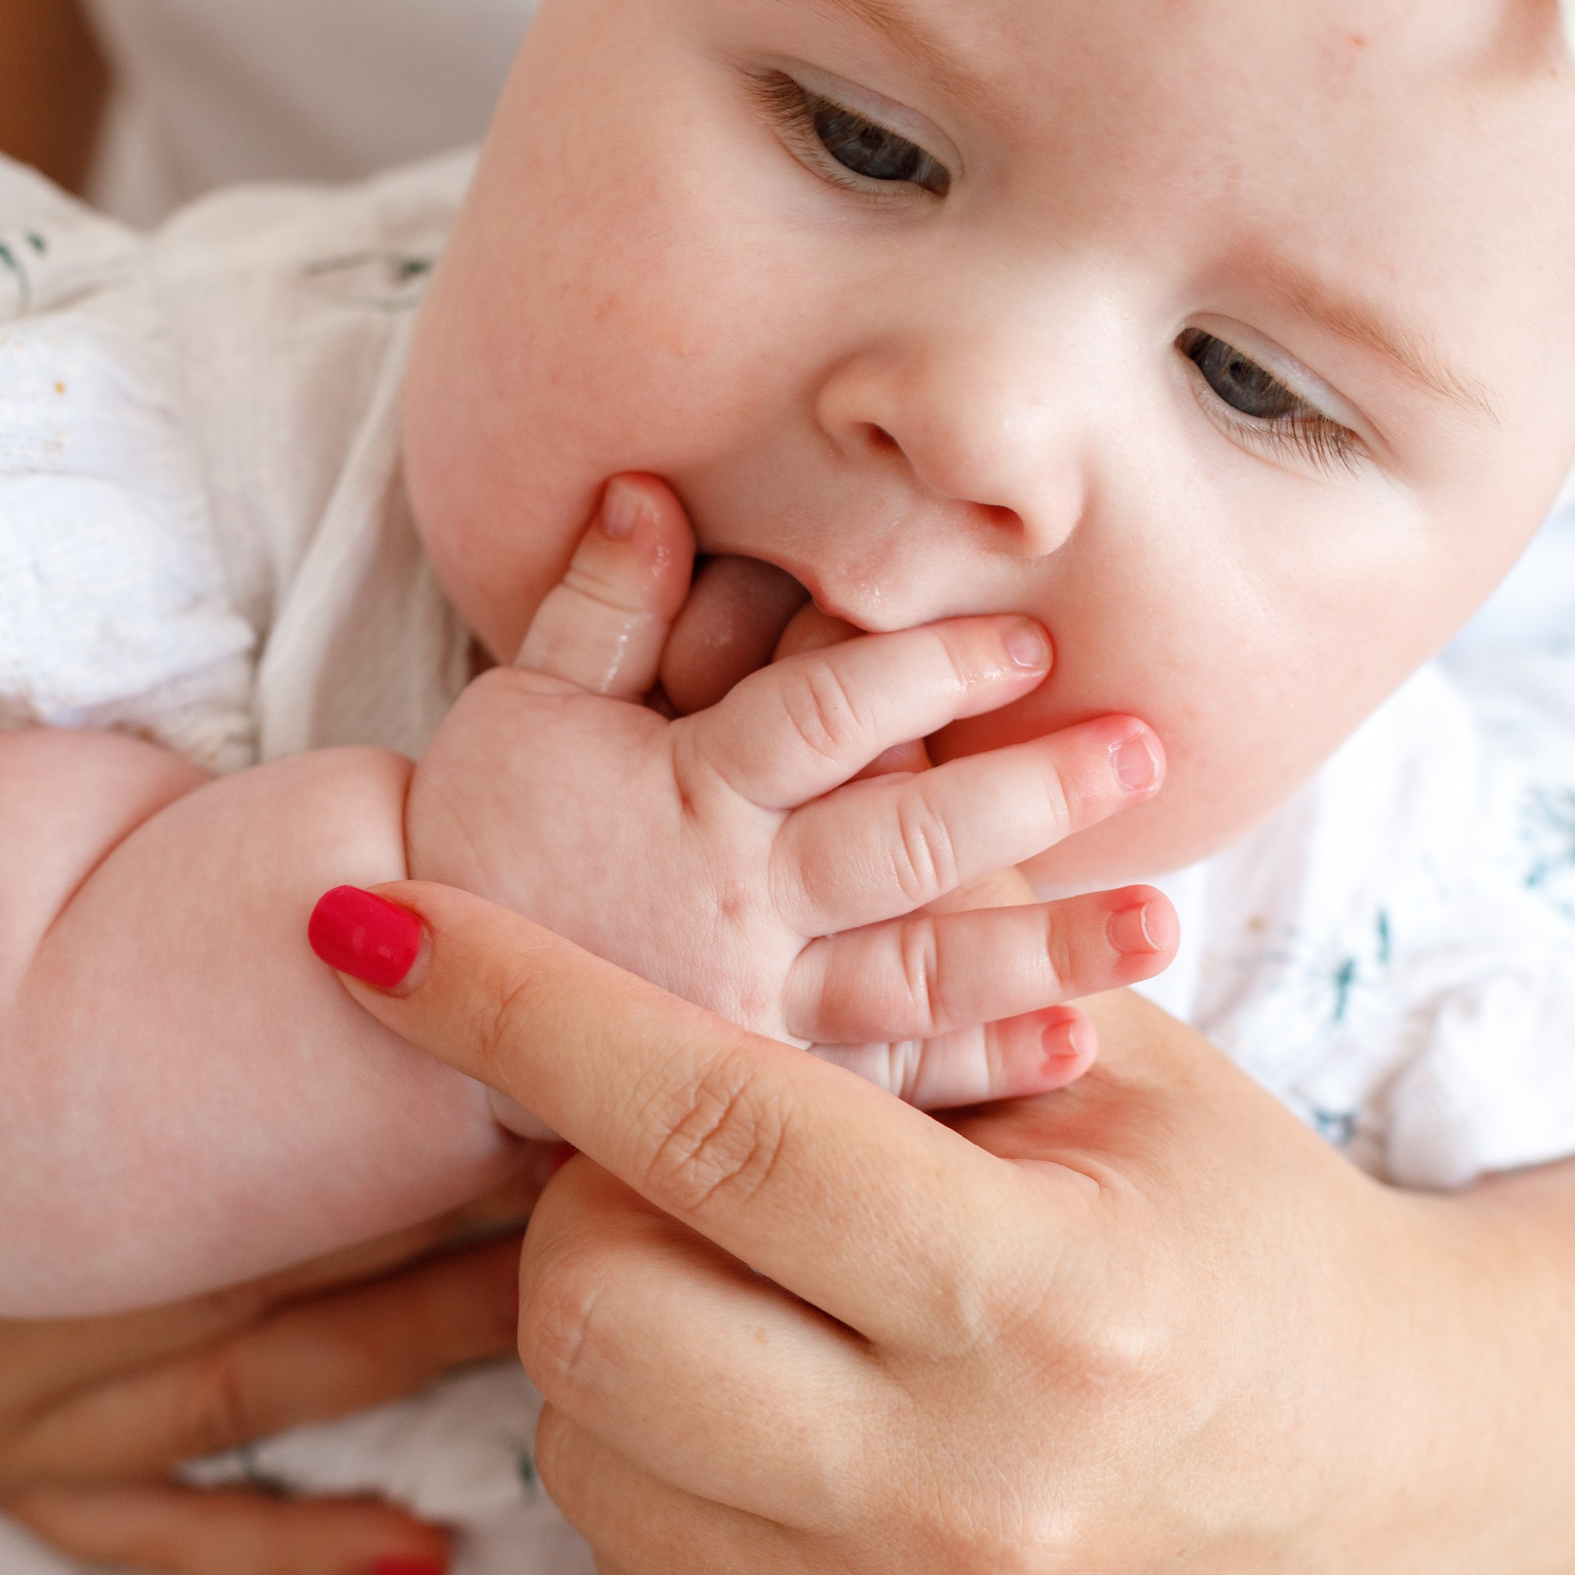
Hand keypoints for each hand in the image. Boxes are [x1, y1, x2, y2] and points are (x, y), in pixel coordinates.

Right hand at [0, 689, 532, 1574]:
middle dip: (431, 1224)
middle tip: (591, 1160)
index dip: (343, 1106)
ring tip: (578, 1297)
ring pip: (252, 1404)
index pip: (164, 1144)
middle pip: (254, 1279)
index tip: (496, 1055)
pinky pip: (158, 1533)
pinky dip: (279, 1546)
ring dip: (418, 1359)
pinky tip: (418, 1552)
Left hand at [321, 883, 1574, 1574]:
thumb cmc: (1246, 1241)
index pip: (713, 1127)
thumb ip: (916, 973)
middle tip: (677, 1153)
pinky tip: (764, 1392)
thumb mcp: (1126, 1078)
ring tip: (746, 1273)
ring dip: (608, 1317)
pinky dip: (645, 1443)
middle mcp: (957, 1495)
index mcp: (1041, 1304)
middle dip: (580, 1195)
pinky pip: (624, 1550)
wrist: (1390, 1480)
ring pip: (579, 1435)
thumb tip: (679, 844)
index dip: (522, 1009)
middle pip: (595, 1305)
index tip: (377, 926)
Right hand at [408, 476, 1176, 1105]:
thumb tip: (648, 486)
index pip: (820, 719)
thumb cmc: (478, 833)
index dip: (922, 675)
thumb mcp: (519, 704)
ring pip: (918, 973)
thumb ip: (598, 606)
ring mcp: (753, 1006)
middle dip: (1029, 797)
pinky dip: (976, 1070)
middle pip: (901, 843)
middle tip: (1143, 753)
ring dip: (1043, 947)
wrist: (416, 1005)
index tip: (1026, 645)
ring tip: (1158, 926)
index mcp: (683, 791)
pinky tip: (1074, 1045)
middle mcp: (732, 902)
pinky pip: (882, 1082)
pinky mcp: (762, 1088)